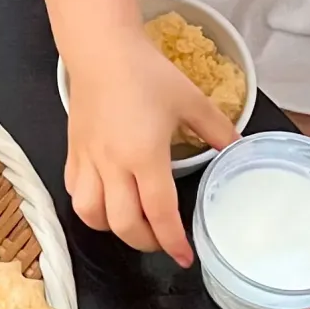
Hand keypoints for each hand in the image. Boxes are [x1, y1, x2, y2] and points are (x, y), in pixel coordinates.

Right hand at [64, 29, 238, 266]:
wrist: (101, 51)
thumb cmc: (146, 73)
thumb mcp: (190, 98)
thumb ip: (216, 128)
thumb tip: (237, 148)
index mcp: (144, 155)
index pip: (159, 211)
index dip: (173, 241)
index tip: (185, 257)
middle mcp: (112, 165)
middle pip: (123, 223)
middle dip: (145, 242)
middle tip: (161, 242)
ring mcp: (88, 161)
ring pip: (92, 215)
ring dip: (113, 228)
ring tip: (131, 223)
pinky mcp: (73, 154)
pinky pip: (76, 193)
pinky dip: (91, 207)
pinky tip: (105, 200)